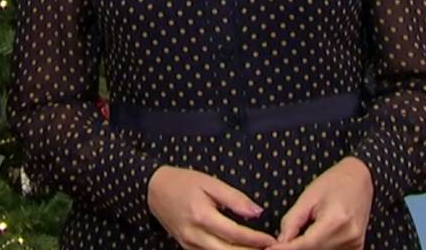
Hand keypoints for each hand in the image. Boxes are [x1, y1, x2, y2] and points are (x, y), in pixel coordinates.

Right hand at [147, 165, 276, 249]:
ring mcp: (188, 243)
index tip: (272, 240)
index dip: (256, 240)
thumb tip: (257, 212)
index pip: (235, 234)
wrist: (153, 189)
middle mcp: (194, 234)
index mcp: (202, 216)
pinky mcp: (186, 247)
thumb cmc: (183, 182)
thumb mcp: (209, 182)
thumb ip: (234, 198)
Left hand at [270, 157, 373, 249]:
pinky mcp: (357, 247)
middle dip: (296, 247)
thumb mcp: (308, 197)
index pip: (307, 243)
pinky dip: (320, 247)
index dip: (287, 249)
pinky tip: (316, 235)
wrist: (359, 179)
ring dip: (308, 247)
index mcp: (336, 220)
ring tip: (306, 228)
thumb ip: (292, 220)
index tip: (271, 249)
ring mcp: (355, 243)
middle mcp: (349, 235)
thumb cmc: (333, 183)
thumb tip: (280, 241)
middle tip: (282, 240)